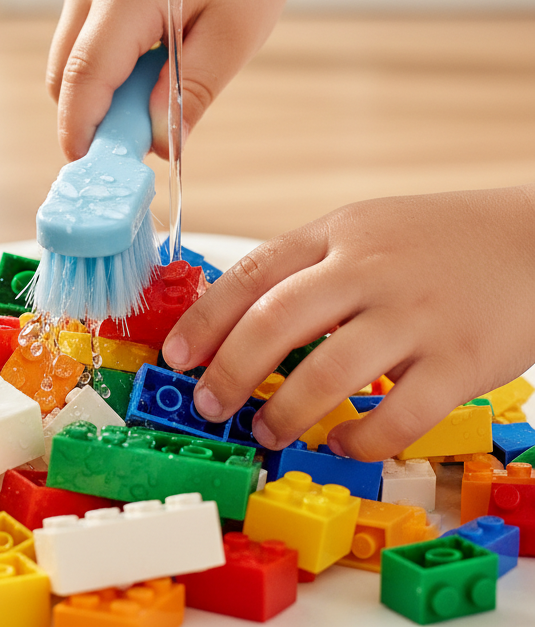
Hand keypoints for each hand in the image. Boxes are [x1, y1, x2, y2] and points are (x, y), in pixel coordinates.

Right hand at [46, 0, 303, 161]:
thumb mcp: (235, 38)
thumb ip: (192, 92)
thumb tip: (161, 147)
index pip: (85, 75)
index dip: (83, 131)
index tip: (94, 174)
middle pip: (65, 77)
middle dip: (94, 119)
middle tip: (145, 141)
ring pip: (67, 66)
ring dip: (101, 97)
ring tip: (159, 97)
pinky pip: (80, 49)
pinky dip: (105, 76)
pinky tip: (151, 71)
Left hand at [161, 185, 534, 461]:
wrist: (532, 238)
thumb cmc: (434, 240)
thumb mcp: (361, 231)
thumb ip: (306, 269)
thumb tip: (237, 321)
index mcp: (336, 235)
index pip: (252, 274)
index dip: (204, 319)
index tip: (174, 356)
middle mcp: (369, 270)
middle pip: (275, 322)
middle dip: (229, 371)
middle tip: (209, 405)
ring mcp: (415, 315)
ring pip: (328, 374)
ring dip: (284, 412)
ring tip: (266, 430)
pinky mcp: (461, 361)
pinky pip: (397, 415)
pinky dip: (357, 439)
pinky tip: (339, 441)